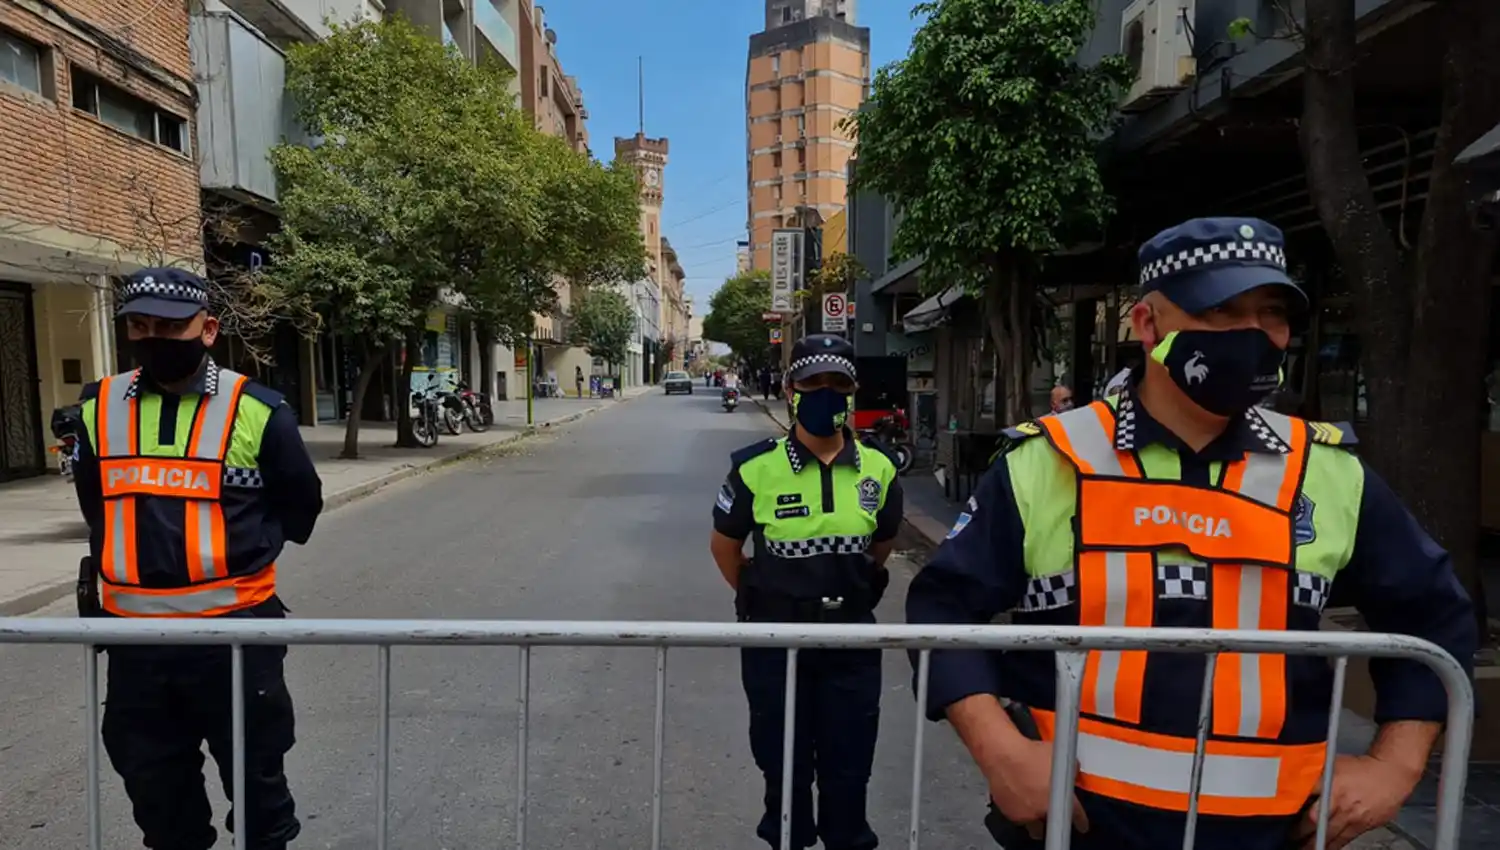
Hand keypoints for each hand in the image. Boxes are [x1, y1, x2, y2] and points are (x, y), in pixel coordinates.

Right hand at [982, 736, 1089, 838]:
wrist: (1003, 754)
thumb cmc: (1031, 752)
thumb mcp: (1060, 754)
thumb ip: (1070, 769)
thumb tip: (1072, 774)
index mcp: (1060, 800)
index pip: (1076, 816)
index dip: (1080, 820)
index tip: (1081, 825)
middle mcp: (1043, 812)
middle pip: (1051, 825)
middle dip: (1051, 821)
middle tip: (1049, 812)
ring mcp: (1025, 814)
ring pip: (1032, 824)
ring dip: (1034, 818)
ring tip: (1031, 806)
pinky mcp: (1008, 812)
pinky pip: (1015, 816)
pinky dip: (1017, 809)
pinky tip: (1016, 797)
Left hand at [1295, 754, 1421, 848]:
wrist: (1391, 774)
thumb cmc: (1360, 767)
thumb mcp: (1332, 765)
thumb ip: (1315, 775)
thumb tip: (1293, 780)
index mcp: (1329, 782)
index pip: (1304, 795)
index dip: (1289, 805)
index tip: (1277, 813)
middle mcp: (1339, 801)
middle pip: (1313, 821)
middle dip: (1298, 832)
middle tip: (1287, 837)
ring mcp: (1351, 816)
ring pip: (1328, 835)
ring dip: (1312, 844)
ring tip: (1300, 848)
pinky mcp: (1362, 826)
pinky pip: (1343, 840)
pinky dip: (1331, 845)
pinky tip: (1322, 848)